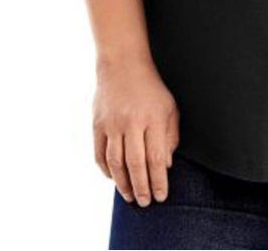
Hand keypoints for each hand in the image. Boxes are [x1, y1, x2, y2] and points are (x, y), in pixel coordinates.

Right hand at [92, 55, 179, 206]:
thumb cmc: (151, 88)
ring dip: (122, 183)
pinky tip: (113, 178)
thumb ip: (170, 136)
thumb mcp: (169, 107)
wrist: (123, 64)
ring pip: (116, 162)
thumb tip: (165, 166)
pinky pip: (100, 154)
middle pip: (136, 164)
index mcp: (153, 118)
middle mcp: (132, 122)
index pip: (156, 158)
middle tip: (145, 202)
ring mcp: (112, 123)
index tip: (161, 196)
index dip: (158, 181)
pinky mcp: (97, 124)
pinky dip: (106, 170)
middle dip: (141, 188)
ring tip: (129, 196)